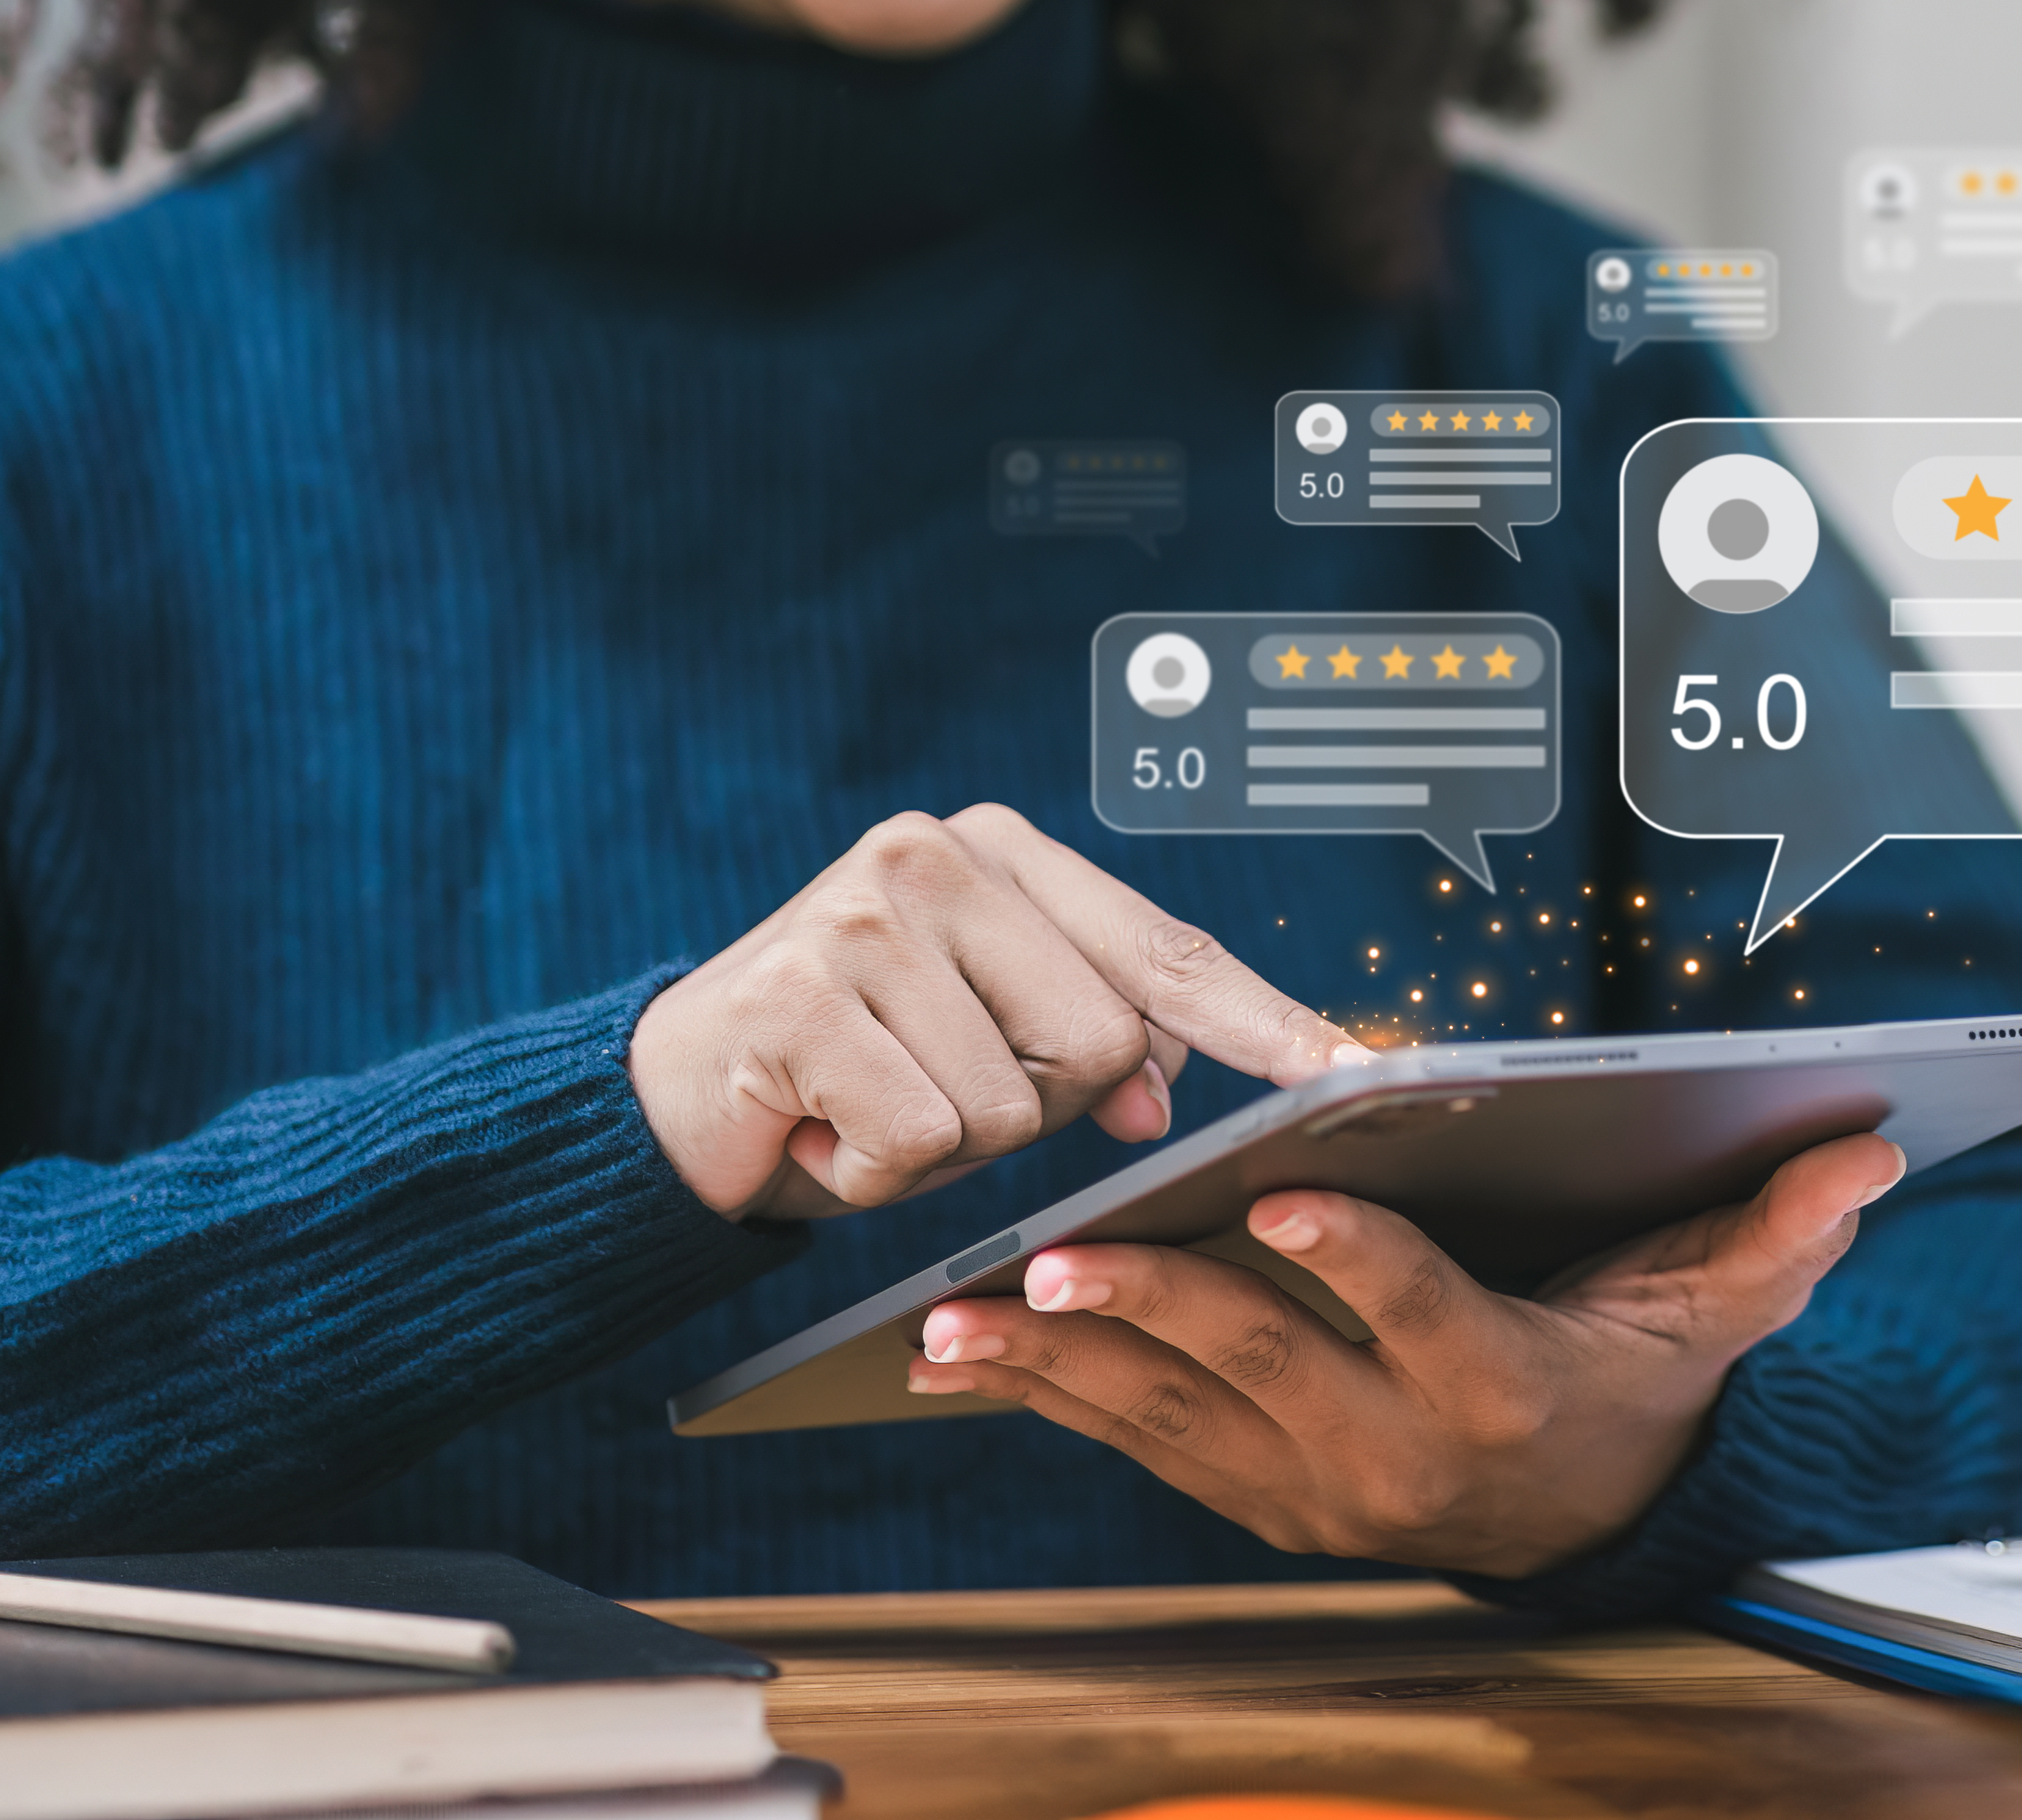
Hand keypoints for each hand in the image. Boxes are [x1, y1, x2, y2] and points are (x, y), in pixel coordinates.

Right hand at [629, 801, 1362, 1221]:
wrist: (674, 1097)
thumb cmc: (856, 1069)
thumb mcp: (988, 1044)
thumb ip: (1093, 1042)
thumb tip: (1159, 1092)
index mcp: (1003, 848)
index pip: (1164, 948)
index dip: (1262, 1019)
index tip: (1347, 1068)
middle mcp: (940, 851)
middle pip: (1099, 1043)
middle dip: (1027, 1110)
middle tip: (928, 1090)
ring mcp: (867, 911)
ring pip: (1008, 1105)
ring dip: (941, 1147)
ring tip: (867, 1104)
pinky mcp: (802, 989)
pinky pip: (919, 1139)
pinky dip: (871, 1172)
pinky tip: (819, 1128)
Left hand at [899, 1129, 1907, 1574]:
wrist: (1589, 1517)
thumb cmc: (1637, 1375)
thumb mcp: (1716, 1309)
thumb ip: (1778, 1233)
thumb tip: (1866, 1157)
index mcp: (1499, 1385)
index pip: (1419, 1313)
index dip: (1354, 1257)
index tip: (1282, 1197)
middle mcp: (1395, 1452)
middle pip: (1263, 1368)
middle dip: (1154, 1308)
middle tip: (1059, 1256)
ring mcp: (1311, 1485)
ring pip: (1171, 1415)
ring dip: (1060, 1362)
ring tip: (958, 1315)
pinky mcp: (1252, 1496)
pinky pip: (1138, 1444)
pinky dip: (1050, 1395)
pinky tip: (967, 1353)